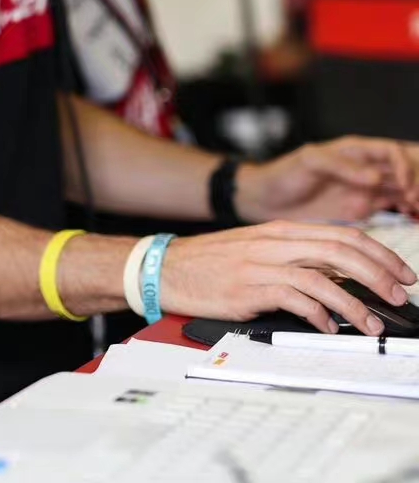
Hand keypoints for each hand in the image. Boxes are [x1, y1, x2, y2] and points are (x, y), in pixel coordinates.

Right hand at [161, 221, 416, 335]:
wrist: (163, 268)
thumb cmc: (209, 263)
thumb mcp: (255, 249)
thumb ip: (294, 257)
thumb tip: (340, 276)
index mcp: (280, 231)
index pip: (343, 235)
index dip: (380, 254)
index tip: (402, 273)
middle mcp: (274, 243)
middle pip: (341, 252)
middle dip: (378, 276)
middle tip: (398, 296)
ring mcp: (260, 265)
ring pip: (323, 278)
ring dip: (356, 304)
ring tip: (373, 323)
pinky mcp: (248, 289)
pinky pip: (295, 300)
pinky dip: (319, 316)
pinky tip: (329, 327)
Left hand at [236, 138, 418, 222]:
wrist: (265, 200)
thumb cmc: (282, 174)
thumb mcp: (308, 162)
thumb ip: (341, 166)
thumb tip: (376, 177)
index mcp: (353, 151)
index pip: (391, 152)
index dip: (404, 166)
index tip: (405, 186)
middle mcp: (364, 168)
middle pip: (404, 169)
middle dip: (416, 182)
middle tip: (416, 201)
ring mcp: (365, 188)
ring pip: (403, 188)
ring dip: (414, 198)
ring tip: (416, 211)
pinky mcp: (362, 207)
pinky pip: (393, 207)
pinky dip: (407, 211)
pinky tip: (410, 218)